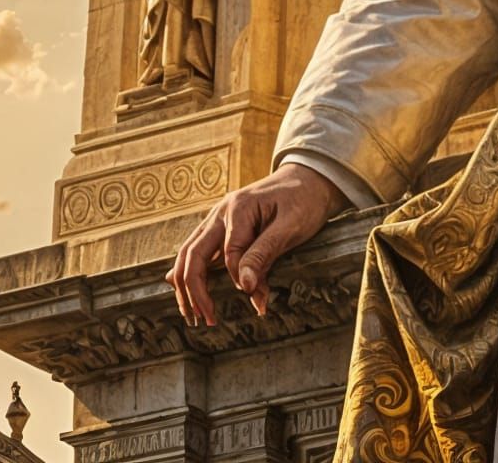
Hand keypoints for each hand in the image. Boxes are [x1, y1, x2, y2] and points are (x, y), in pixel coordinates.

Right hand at [167, 162, 344, 324]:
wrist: (312, 178)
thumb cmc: (305, 200)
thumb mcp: (292, 225)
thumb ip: (265, 253)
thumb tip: (243, 287)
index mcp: (238, 208)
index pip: (230, 255)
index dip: (241, 279)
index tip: (260, 299)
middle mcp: (221, 212)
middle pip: (193, 256)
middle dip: (194, 291)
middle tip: (205, 320)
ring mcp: (218, 218)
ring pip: (189, 254)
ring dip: (186, 286)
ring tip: (194, 314)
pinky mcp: (222, 226)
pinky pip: (199, 250)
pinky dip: (192, 272)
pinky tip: (186, 290)